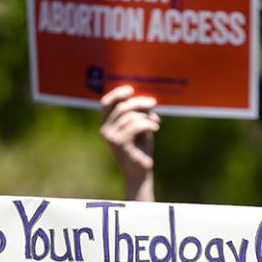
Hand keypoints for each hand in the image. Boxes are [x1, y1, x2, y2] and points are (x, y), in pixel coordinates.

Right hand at [100, 85, 159, 200]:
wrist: (140, 171)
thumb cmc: (140, 148)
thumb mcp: (139, 127)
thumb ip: (138, 114)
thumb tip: (145, 100)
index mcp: (107, 124)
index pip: (106, 103)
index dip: (117, 93)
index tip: (132, 90)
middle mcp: (105, 130)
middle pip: (121, 108)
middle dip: (139, 103)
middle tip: (154, 104)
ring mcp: (111, 138)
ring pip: (130, 117)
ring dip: (147, 117)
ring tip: (156, 123)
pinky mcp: (119, 144)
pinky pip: (135, 126)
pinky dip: (148, 124)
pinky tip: (156, 128)